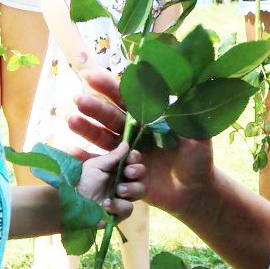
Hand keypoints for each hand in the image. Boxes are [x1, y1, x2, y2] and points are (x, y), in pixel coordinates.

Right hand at [69, 67, 216, 218]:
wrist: (195, 192)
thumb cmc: (198, 161)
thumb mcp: (199, 136)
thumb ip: (190, 118)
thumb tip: (184, 92)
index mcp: (150, 119)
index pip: (129, 99)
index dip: (111, 87)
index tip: (93, 76)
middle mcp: (134, 134)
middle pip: (111, 117)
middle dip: (95, 108)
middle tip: (79, 99)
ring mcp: (125, 154)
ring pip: (103, 138)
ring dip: (87, 129)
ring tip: (71, 120)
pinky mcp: (121, 175)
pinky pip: (101, 167)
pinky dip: (85, 159)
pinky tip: (71, 151)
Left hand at [77, 140, 145, 220]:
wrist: (71, 202)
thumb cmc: (82, 181)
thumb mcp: (95, 166)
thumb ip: (112, 156)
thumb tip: (126, 143)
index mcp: (117, 168)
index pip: (134, 161)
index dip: (136, 158)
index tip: (131, 157)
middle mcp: (123, 181)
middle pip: (142, 175)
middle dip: (138, 172)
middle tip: (128, 173)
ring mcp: (123, 198)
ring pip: (140, 191)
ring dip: (131, 188)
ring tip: (118, 190)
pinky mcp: (120, 213)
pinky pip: (128, 208)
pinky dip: (119, 205)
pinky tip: (106, 204)